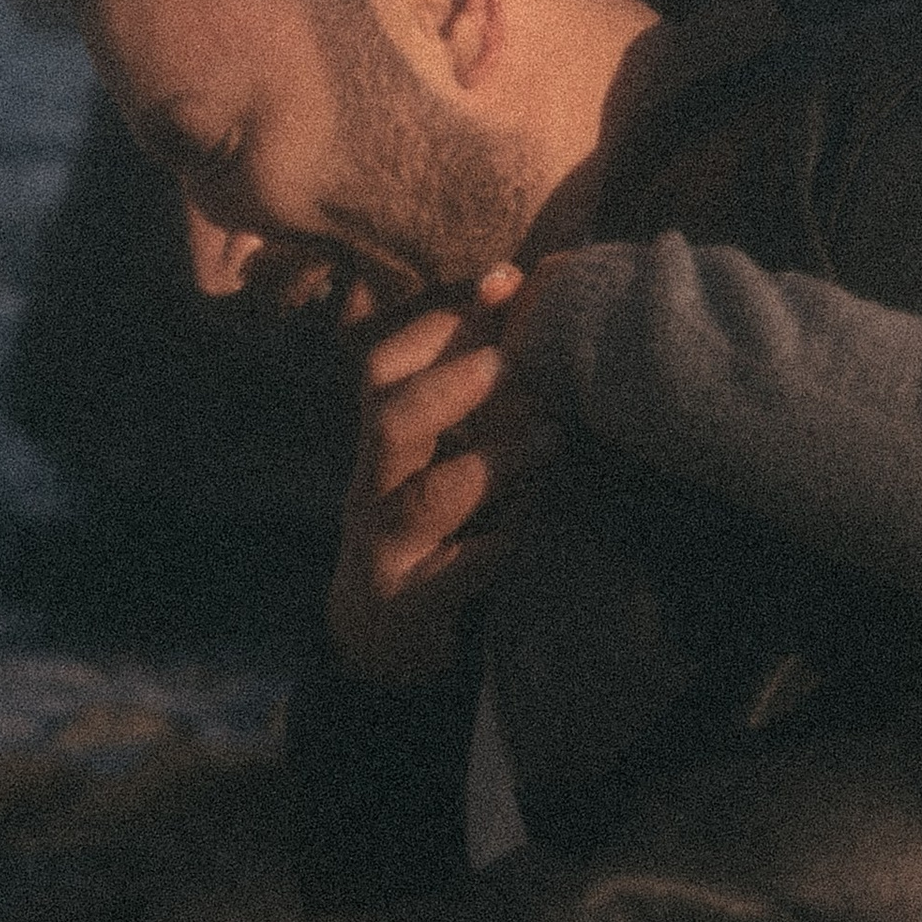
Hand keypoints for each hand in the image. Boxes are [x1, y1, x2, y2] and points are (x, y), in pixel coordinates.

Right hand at [328, 266, 555, 681]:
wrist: (377, 639)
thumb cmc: (425, 527)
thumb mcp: (436, 458)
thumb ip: (471, 397)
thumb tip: (521, 296)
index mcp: (381, 444)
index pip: (384, 370)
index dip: (439, 324)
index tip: (502, 282)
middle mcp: (373, 487)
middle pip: (388, 421)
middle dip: (449, 385)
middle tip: (510, 360)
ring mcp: (384, 547)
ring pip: (421, 498)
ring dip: (488, 463)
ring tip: (548, 437)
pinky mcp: (407, 604)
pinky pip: (446, 576)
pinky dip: (489, 554)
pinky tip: (527, 535)